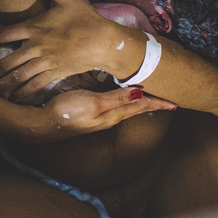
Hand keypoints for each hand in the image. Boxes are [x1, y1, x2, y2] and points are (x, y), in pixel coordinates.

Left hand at [0, 0, 139, 101]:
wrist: (104, 41)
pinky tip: (12, 99)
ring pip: (18, 76)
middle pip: (7, 61)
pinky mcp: (55, 74)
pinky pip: (34, 85)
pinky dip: (22, 93)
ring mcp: (45, 62)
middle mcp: (36, 46)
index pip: (4, 34)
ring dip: (1, 84)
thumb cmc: (85, 17)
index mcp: (35, 27)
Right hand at [32, 88, 175, 142]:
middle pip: (136, 108)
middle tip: (168, 99)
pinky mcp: (90, 111)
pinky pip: (114, 104)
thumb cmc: (67, 111)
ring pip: (125, 106)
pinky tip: (122, 95)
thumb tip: (141, 93)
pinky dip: (124, 99)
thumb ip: (116, 98)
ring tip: (150, 96)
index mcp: (113, 115)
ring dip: (139, 101)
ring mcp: (99, 116)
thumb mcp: (94, 102)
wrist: (43, 123)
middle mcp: (109, 117)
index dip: (157, 102)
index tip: (175, 102)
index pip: (140, 106)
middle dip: (152, 103)